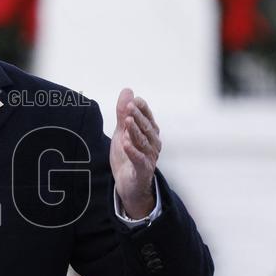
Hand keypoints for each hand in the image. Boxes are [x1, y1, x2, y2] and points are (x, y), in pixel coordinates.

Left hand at [110, 88, 160, 218]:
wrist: (128, 184)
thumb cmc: (128, 156)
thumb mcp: (122, 132)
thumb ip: (123, 113)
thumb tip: (128, 91)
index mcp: (150, 134)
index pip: (148, 118)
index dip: (142, 109)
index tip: (134, 100)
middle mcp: (153, 144)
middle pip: (147, 128)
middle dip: (138, 117)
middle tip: (129, 107)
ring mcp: (149, 158)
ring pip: (143, 142)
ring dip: (135, 131)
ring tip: (127, 121)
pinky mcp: (142, 170)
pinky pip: (139, 159)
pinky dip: (132, 151)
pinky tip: (125, 143)